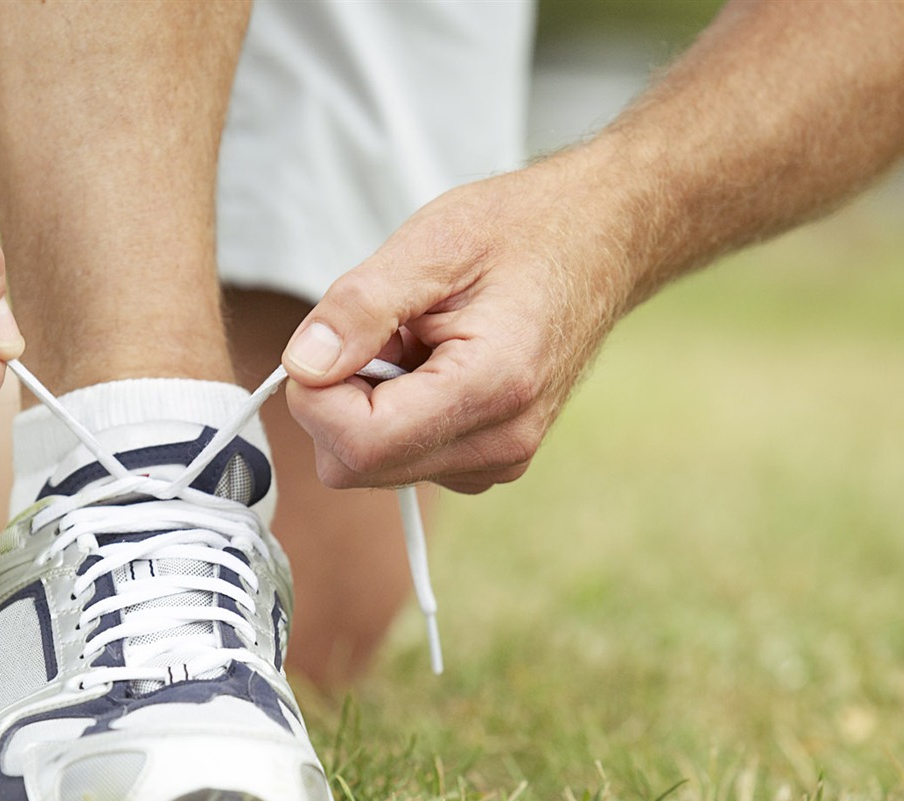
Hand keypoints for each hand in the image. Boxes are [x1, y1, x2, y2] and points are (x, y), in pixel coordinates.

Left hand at [281, 160, 635, 494]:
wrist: (600, 242)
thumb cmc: (524, 231)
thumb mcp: (432, 243)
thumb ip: (360, 307)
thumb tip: (303, 367)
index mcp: (492, 389)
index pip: (358, 445)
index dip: (316, 396)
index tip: (328, 340)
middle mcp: (500, 444)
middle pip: (356, 466)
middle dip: (339, 400)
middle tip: (381, 331)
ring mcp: (497, 460)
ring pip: (372, 466)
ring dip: (367, 403)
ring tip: (416, 341)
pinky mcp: (487, 460)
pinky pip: (401, 458)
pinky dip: (392, 413)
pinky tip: (429, 364)